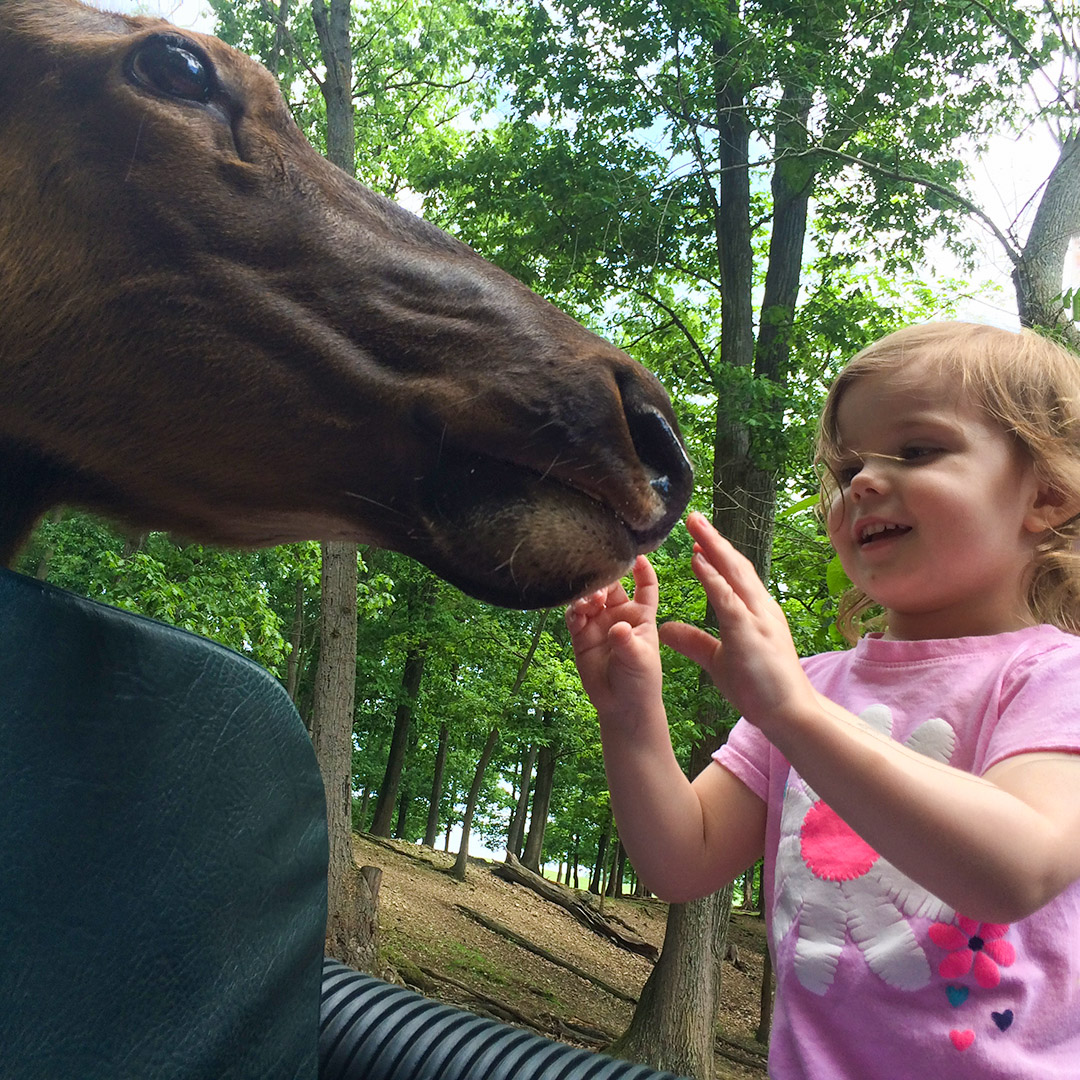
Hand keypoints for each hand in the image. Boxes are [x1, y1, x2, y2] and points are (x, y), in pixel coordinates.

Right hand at [566, 555, 663, 721]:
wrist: (622, 706)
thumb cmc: (641, 680)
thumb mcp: (639, 660)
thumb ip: (627, 642)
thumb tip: (617, 628)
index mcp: (641, 614)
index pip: (645, 585)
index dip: (642, 569)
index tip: (637, 554)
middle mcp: (619, 614)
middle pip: (611, 585)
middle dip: (604, 580)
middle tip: (599, 586)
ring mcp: (599, 623)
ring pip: (590, 598)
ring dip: (587, 596)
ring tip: (589, 603)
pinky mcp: (581, 636)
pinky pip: (574, 617)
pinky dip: (573, 613)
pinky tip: (576, 616)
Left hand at [658, 513, 817, 732]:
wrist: (790, 713)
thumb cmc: (760, 688)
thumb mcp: (718, 661)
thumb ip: (694, 641)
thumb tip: (664, 628)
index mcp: (755, 613)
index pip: (734, 575)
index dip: (716, 553)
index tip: (699, 536)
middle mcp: (760, 608)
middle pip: (735, 566)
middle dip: (714, 539)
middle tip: (693, 517)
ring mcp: (757, 619)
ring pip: (734, 574)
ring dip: (713, 547)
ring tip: (694, 525)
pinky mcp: (750, 634)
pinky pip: (728, 599)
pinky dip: (712, 577)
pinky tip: (697, 560)